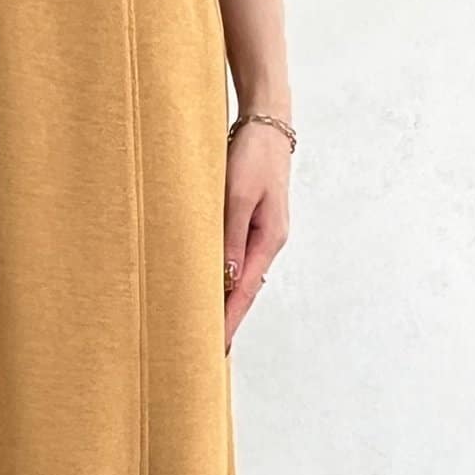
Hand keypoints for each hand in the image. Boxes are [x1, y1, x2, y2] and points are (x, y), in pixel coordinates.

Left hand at [223, 120, 291, 353]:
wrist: (267, 122)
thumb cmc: (252, 154)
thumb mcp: (237, 195)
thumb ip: (229, 237)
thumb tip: (225, 278)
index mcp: (268, 239)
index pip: (245, 292)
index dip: (229, 322)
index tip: (215, 349)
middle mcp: (267, 242)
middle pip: (244, 291)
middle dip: (227, 321)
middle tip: (206, 352)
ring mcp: (260, 233)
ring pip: (240, 277)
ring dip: (224, 302)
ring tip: (205, 329)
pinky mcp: (250, 221)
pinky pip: (236, 259)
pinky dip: (224, 279)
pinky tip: (211, 289)